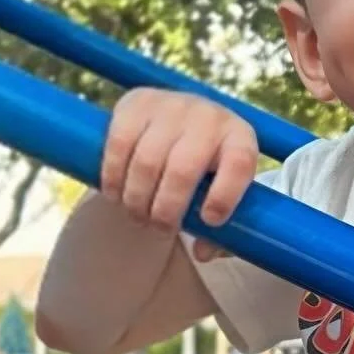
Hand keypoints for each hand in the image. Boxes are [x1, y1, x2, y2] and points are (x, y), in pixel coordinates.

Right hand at [99, 88, 257, 262]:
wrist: (186, 118)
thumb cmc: (209, 168)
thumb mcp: (223, 192)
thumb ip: (220, 229)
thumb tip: (203, 252)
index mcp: (240, 138)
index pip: (239, 164)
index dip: (224, 197)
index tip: (209, 221)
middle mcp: (209, 116)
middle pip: (183, 170)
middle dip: (166, 210)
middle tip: (159, 230)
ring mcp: (172, 105)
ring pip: (147, 161)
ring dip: (137, 199)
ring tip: (137, 216)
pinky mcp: (138, 102)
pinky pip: (119, 144)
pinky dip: (114, 177)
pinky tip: (116, 195)